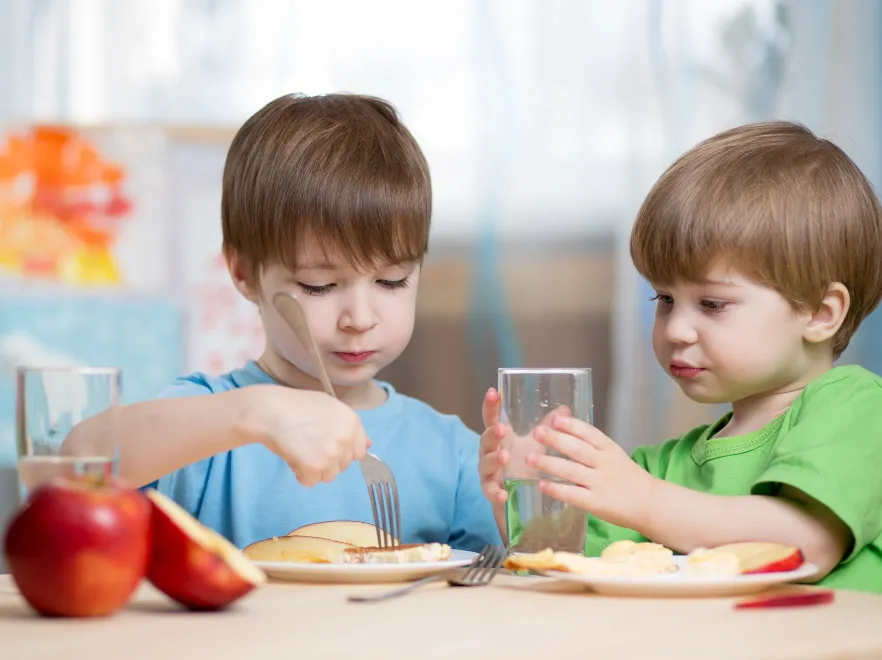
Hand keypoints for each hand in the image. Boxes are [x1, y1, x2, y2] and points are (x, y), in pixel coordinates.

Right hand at [242, 385, 369, 486]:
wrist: (270, 410)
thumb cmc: (296, 405)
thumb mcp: (328, 406)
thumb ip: (348, 426)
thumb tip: (369, 446)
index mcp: (352, 422)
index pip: (359, 451)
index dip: (341, 451)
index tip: (326, 445)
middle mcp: (346, 438)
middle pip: (343, 465)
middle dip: (326, 460)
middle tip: (308, 444)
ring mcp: (332, 453)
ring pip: (328, 476)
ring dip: (314, 469)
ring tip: (300, 449)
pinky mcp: (315, 466)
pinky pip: (310, 482)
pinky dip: (300, 474)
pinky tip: (292, 456)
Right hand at [477, 388, 571, 504]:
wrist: (520, 498)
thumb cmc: (525, 465)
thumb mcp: (536, 444)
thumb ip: (547, 428)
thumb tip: (565, 409)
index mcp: (500, 438)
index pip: (492, 418)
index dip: (491, 405)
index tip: (493, 392)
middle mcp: (490, 452)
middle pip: (485, 439)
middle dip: (492, 433)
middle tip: (502, 428)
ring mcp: (489, 472)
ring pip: (485, 464)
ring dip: (493, 459)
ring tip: (505, 456)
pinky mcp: (492, 491)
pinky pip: (489, 491)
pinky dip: (494, 492)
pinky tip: (502, 493)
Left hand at [528, 415, 654, 529]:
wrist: (650, 504)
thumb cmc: (628, 477)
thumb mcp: (614, 455)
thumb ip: (592, 444)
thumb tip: (566, 424)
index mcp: (609, 449)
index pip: (590, 433)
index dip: (572, 426)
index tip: (555, 419)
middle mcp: (605, 464)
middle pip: (577, 449)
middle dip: (555, 440)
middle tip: (536, 433)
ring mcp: (600, 483)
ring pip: (571, 470)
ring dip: (549, 463)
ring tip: (530, 458)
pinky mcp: (596, 503)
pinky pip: (573, 494)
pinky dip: (556, 489)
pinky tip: (542, 484)